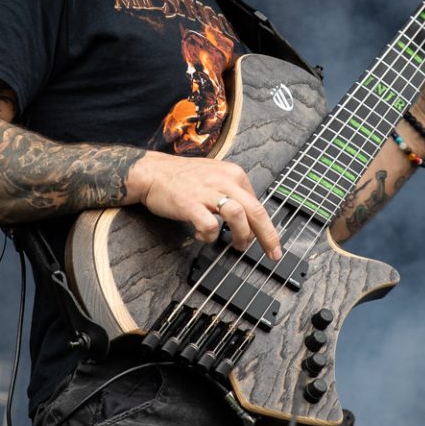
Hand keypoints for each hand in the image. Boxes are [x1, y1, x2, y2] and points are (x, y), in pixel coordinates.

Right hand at [128, 153, 282, 259]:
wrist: (151, 172)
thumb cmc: (183, 177)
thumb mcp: (215, 175)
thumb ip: (232, 191)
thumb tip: (249, 215)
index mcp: (233, 174)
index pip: (257, 203)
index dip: (264, 226)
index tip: (267, 240)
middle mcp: (224, 181)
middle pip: (256, 210)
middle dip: (268, 236)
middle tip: (273, 253)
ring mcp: (207, 192)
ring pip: (238, 216)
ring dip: (242, 236)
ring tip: (237, 246)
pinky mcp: (190, 204)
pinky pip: (210, 226)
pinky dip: (209, 237)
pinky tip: (201, 237)